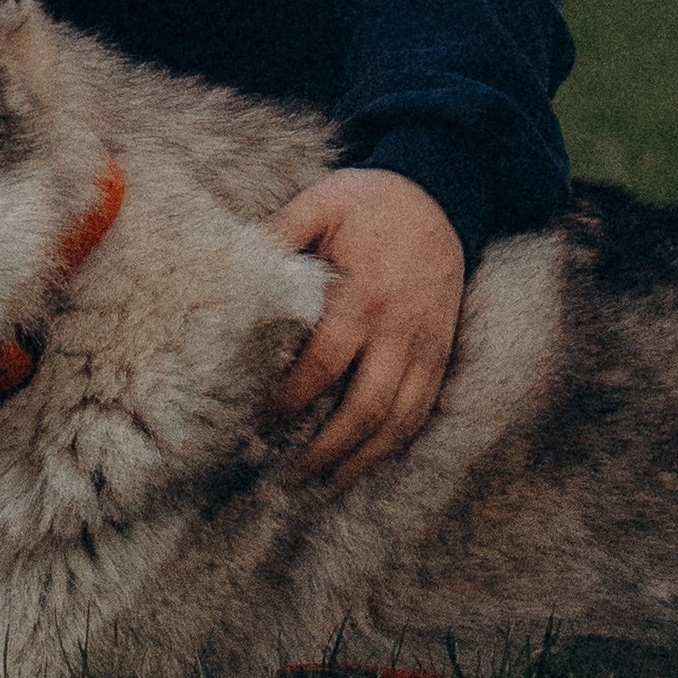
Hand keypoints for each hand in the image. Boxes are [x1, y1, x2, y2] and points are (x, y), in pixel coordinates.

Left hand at [266, 170, 465, 486]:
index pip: (323, 366)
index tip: (258, 424)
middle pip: (366, 408)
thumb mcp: (322, 203)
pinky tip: (372, 457)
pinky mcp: (443, 350)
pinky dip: (399, 440)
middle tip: (290, 478)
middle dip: (327, 450)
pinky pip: (425, 408)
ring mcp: (427, 344)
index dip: (290, 402)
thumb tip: (234, 263)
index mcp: (364, 296)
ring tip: (329, 482)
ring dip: (366, 457)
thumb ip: (281, 234)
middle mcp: (400, 329)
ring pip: (401, 419)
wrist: (442, 195)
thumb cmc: (371, 202)